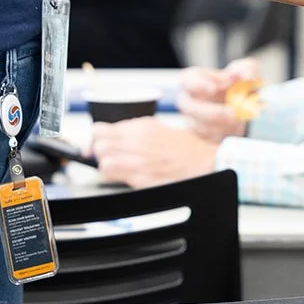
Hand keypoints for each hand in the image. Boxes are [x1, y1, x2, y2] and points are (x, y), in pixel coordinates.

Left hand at [90, 117, 218, 187]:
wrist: (205, 165)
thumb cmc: (188, 151)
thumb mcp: (161, 131)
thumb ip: (137, 133)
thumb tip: (115, 137)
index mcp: (142, 126)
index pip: (102, 129)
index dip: (98, 139)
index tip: (98, 146)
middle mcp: (137, 139)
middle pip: (99, 143)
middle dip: (100, 153)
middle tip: (108, 158)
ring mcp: (138, 158)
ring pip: (103, 160)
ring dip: (107, 166)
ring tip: (119, 168)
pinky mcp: (140, 176)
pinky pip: (114, 176)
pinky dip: (115, 178)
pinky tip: (126, 177)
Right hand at [177, 58, 261, 141]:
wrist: (242, 102)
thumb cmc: (236, 83)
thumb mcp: (244, 70)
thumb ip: (246, 69)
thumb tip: (247, 76)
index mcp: (193, 79)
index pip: (189, 81)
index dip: (200, 85)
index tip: (216, 88)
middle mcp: (188, 100)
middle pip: (191, 108)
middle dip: (212, 112)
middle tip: (232, 113)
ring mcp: (192, 118)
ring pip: (200, 126)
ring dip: (221, 126)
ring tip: (239, 121)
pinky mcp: (201, 133)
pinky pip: (209, 138)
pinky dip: (224, 134)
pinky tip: (236, 129)